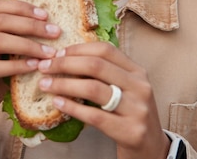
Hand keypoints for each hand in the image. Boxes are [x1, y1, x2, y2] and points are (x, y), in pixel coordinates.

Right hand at [0, 0, 60, 131]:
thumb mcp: (7, 57)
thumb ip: (18, 40)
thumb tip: (50, 27)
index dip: (21, 7)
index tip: (45, 15)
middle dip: (30, 25)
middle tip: (54, 33)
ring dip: (27, 45)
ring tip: (48, 53)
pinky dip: (17, 66)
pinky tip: (34, 67)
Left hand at [36, 42, 170, 158]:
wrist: (151, 147)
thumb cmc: (131, 114)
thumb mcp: (126, 89)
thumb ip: (105, 74)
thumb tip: (66, 58)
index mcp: (137, 71)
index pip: (105, 50)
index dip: (78, 49)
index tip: (57, 53)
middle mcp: (139, 86)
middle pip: (96, 66)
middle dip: (65, 64)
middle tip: (44, 67)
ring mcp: (136, 108)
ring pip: (93, 89)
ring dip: (64, 84)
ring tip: (45, 84)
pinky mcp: (130, 130)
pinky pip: (94, 116)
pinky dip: (72, 107)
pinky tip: (58, 103)